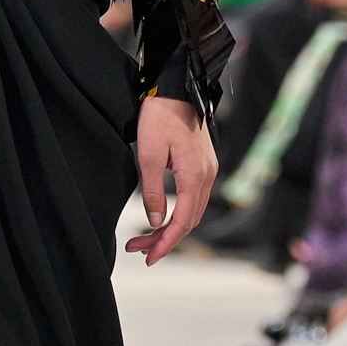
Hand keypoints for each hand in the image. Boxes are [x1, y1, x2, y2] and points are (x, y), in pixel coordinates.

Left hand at [127, 94, 218, 265]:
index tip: (149, 257)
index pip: (182, 222)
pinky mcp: (204, 165)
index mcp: (195, 177)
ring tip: (144, 237)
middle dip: (164, 239)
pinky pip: (194, 198)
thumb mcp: (148, 155)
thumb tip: (155, 220)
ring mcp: (208, 170)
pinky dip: (178, 212)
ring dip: (170, 227)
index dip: (165, 243)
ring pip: (192, 211)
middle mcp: (208, 177)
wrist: (177, 88)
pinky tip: (162, 216)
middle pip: (189, 221)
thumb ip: (152, 191)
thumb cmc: (160, 117)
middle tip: (138, 249)